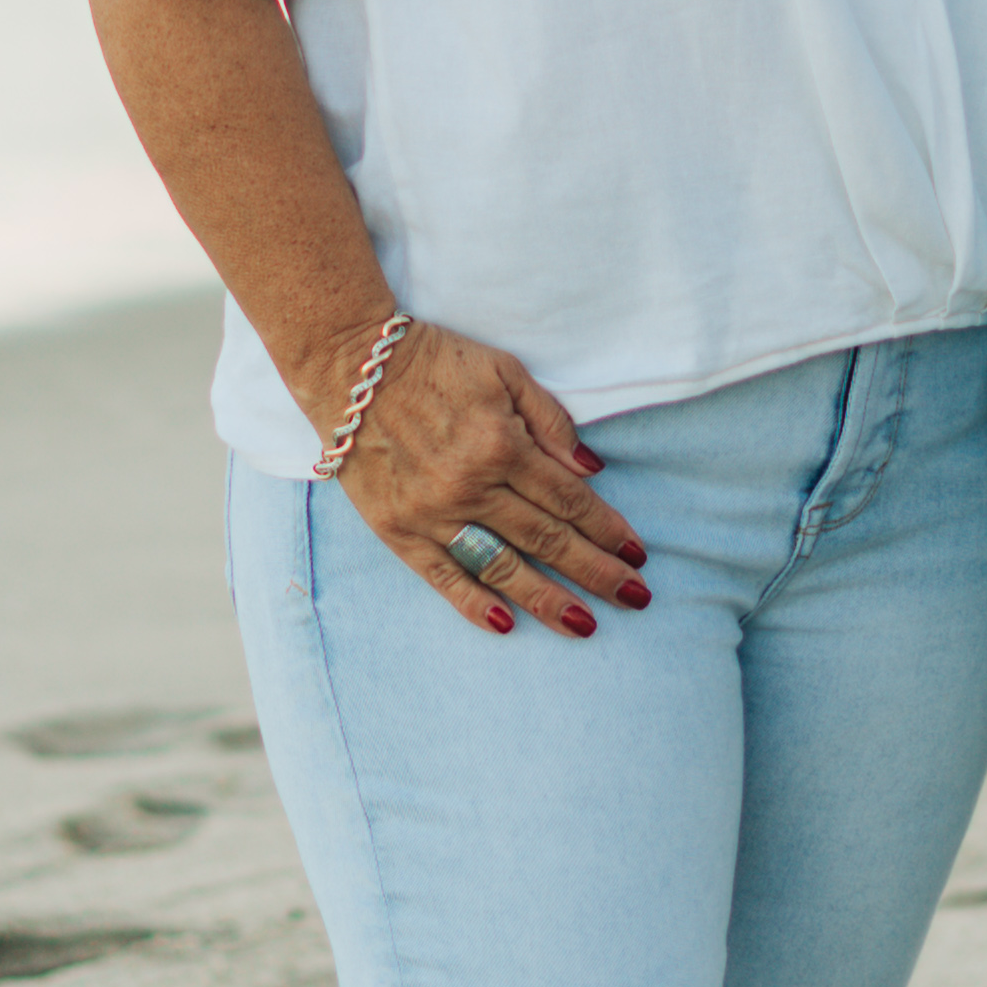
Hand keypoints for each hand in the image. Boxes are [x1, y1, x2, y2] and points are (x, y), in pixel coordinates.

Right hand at [334, 323, 648, 638]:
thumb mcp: (503, 370)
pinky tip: (507, 625)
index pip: (568, 499)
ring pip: (501, 567)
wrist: (349, 366)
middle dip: (595, 572)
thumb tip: (590, 469)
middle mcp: (470, 485)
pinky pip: (442, 576)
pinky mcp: (397, 530)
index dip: (607, 529)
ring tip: (584, 625)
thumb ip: (549, 420)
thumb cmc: (434, 361)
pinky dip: (474, 604)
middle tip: (634, 598)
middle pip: (545, 539)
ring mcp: (431, 512)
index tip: (637, 555)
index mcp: (500, 444)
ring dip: (547, 600)